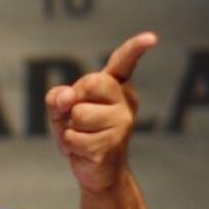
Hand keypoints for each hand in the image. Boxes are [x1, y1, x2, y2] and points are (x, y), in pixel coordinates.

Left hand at [44, 32, 155, 193]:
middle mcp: (125, 102)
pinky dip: (70, 145)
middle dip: (73, 101)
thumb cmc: (79, 132)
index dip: (135, 48)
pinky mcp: (112, 145)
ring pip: (78, 114)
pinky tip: (84, 151)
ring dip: (70, 128)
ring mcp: (122, 124)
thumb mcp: (61, 110)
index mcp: (116, 87)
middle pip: (89, 83)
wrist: (96, 171)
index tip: (152, 38)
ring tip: (82, 136)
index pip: (124, 62)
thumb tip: (67, 98)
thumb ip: (57, 97)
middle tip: (78, 117)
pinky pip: (74, 138)